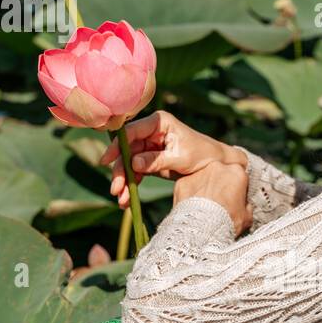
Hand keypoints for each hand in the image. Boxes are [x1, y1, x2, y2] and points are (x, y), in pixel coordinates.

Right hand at [98, 110, 244, 209]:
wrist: (216, 164)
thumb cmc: (202, 154)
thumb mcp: (180, 158)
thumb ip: (156, 160)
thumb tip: (133, 163)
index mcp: (159, 123)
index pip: (132, 131)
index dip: (117, 146)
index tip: (106, 160)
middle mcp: (151, 132)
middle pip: (127, 150)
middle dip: (120, 170)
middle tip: (115, 189)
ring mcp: (149, 146)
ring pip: (129, 162)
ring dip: (124, 181)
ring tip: (121, 199)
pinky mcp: (150, 159)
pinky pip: (136, 171)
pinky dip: (131, 185)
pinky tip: (127, 199)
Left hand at [173, 161, 252, 236]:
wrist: (202, 231)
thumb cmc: (227, 223)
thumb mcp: (247, 217)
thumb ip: (246, 205)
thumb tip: (244, 205)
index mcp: (236, 172)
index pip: (238, 175)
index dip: (236, 188)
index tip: (233, 198)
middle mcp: (216, 167)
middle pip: (219, 173)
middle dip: (219, 184)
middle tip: (218, 201)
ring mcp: (197, 172)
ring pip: (202, 178)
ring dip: (203, 187)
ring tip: (204, 205)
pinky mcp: (182, 181)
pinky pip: (187, 186)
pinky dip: (189, 194)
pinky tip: (191, 207)